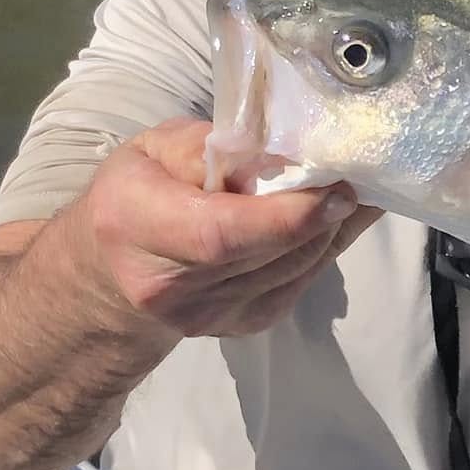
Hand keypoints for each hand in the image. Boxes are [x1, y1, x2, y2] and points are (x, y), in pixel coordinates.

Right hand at [73, 117, 377, 340]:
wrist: (112, 274)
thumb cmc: (135, 195)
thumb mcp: (152, 148)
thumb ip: (206, 144)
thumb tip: (274, 147)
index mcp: (138, 225)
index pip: (223, 235)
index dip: (288, 216)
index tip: (338, 188)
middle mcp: (171, 285)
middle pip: (272, 253)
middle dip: (325, 214)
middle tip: (357, 172)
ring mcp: (210, 316)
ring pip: (297, 268)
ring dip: (333, 228)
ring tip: (352, 187)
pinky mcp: (244, 325)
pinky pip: (302, 282)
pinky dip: (326, 245)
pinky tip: (338, 216)